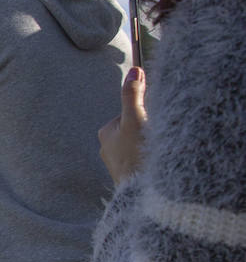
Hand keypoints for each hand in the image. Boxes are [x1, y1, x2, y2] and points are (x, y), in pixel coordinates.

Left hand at [98, 67, 147, 184]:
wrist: (140, 191)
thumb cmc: (136, 153)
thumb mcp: (136, 118)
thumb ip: (134, 95)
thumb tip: (134, 69)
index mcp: (106, 133)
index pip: (132, 114)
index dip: (146, 116)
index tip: (151, 125)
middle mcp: (107, 148)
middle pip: (136, 130)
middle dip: (149, 133)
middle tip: (155, 141)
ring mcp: (117, 164)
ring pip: (140, 146)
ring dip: (150, 148)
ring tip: (154, 156)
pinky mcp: (127, 178)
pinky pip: (141, 163)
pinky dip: (149, 162)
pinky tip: (153, 168)